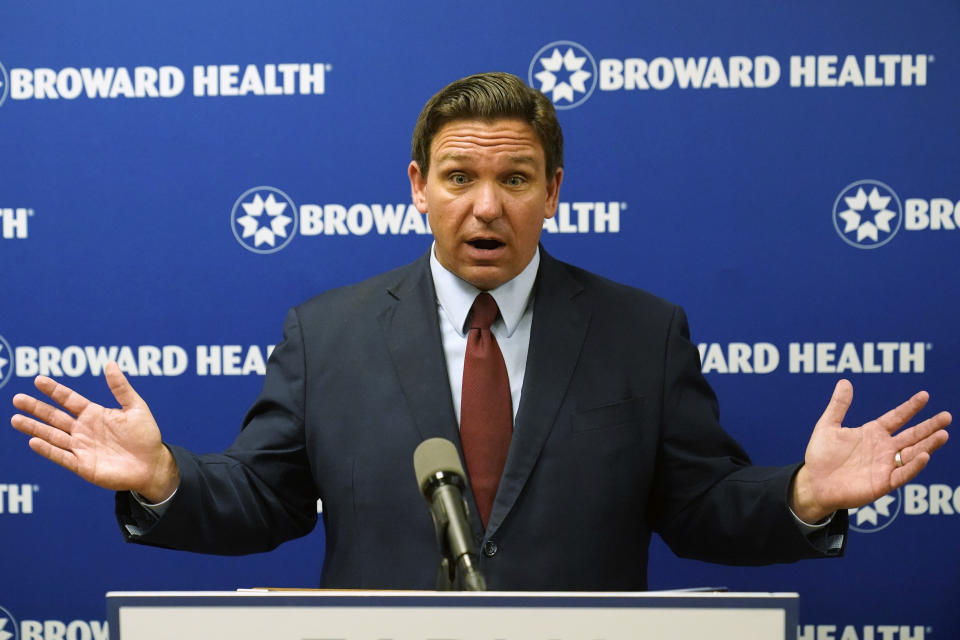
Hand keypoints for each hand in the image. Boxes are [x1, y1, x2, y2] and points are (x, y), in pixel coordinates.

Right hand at [10, 362, 179, 501]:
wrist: (153, 465)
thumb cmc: (146, 436)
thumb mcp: (136, 408)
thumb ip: (121, 388)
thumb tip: (110, 363)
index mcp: (94, 414)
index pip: (69, 399)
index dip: (54, 390)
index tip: (38, 380)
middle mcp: (83, 430)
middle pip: (55, 416)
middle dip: (36, 408)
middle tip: (17, 398)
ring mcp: (81, 448)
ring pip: (52, 435)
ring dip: (34, 428)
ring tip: (15, 419)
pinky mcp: (82, 466)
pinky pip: (61, 456)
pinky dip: (48, 450)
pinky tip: (34, 441)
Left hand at [790, 379, 950, 522]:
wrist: (814, 482)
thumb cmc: (821, 455)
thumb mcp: (828, 426)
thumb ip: (839, 405)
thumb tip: (844, 381)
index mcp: (872, 433)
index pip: (896, 417)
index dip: (910, 407)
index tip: (924, 395)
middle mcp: (883, 448)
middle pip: (911, 435)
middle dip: (929, 426)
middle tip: (947, 416)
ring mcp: (885, 465)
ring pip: (912, 453)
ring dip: (928, 445)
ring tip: (943, 434)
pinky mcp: (883, 483)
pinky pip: (902, 474)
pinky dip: (913, 466)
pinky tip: (924, 455)